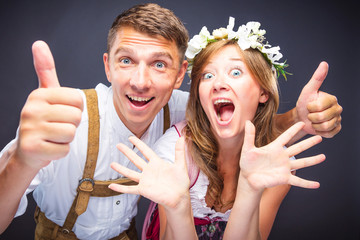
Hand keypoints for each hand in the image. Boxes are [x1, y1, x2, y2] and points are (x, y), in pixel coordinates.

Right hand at [14, 41, 82, 169]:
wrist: (27, 150)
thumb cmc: (43, 120)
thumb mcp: (45, 94)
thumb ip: (45, 70)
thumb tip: (39, 43)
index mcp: (38, 94)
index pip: (78, 99)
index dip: (76, 109)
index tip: (61, 112)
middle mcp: (31, 109)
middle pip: (76, 117)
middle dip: (72, 124)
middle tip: (57, 126)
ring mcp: (29, 130)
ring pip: (71, 133)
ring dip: (66, 138)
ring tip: (53, 136)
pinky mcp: (32, 149)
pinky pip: (64, 149)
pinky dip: (61, 151)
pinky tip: (49, 147)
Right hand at [109, 136, 189, 208]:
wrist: (179, 197)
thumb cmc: (180, 182)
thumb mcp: (180, 165)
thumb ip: (179, 151)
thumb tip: (181, 137)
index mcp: (157, 163)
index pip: (146, 151)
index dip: (138, 144)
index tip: (131, 137)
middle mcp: (149, 171)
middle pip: (135, 159)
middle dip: (127, 152)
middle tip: (118, 145)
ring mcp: (145, 180)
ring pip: (130, 173)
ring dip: (121, 169)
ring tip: (111, 164)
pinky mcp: (143, 190)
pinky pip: (130, 189)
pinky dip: (120, 188)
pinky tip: (111, 186)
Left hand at [239, 121, 324, 191]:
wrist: (248, 178)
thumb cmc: (247, 163)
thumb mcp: (248, 149)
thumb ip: (250, 136)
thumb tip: (247, 121)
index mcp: (274, 148)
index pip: (286, 136)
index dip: (294, 130)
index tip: (303, 123)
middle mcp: (282, 156)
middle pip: (298, 148)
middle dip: (309, 143)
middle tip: (319, 137)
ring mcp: (285, 168)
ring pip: (302, 163)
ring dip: (313, 160)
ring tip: (323, 157)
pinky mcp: (284, 178)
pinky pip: (298, 181)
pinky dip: (307, 183)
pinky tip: (317, 185)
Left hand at [296, 62, 341, 137]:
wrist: (301, 118)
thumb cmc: (304, 103)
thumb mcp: (307, 91)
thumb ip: (317, 78)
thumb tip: (324, 63)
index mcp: (332, 99)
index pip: (319, 106)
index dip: (310, 108)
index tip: (308, 106)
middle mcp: (338, 109)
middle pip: (322, 117)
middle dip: (311, 117)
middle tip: (310, 114)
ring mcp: (338, 120)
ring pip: (325, 126)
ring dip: (315, 125)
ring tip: (313, 120)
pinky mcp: (336, 130)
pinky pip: (328, 133)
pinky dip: (319, 132)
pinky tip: (317, 127)